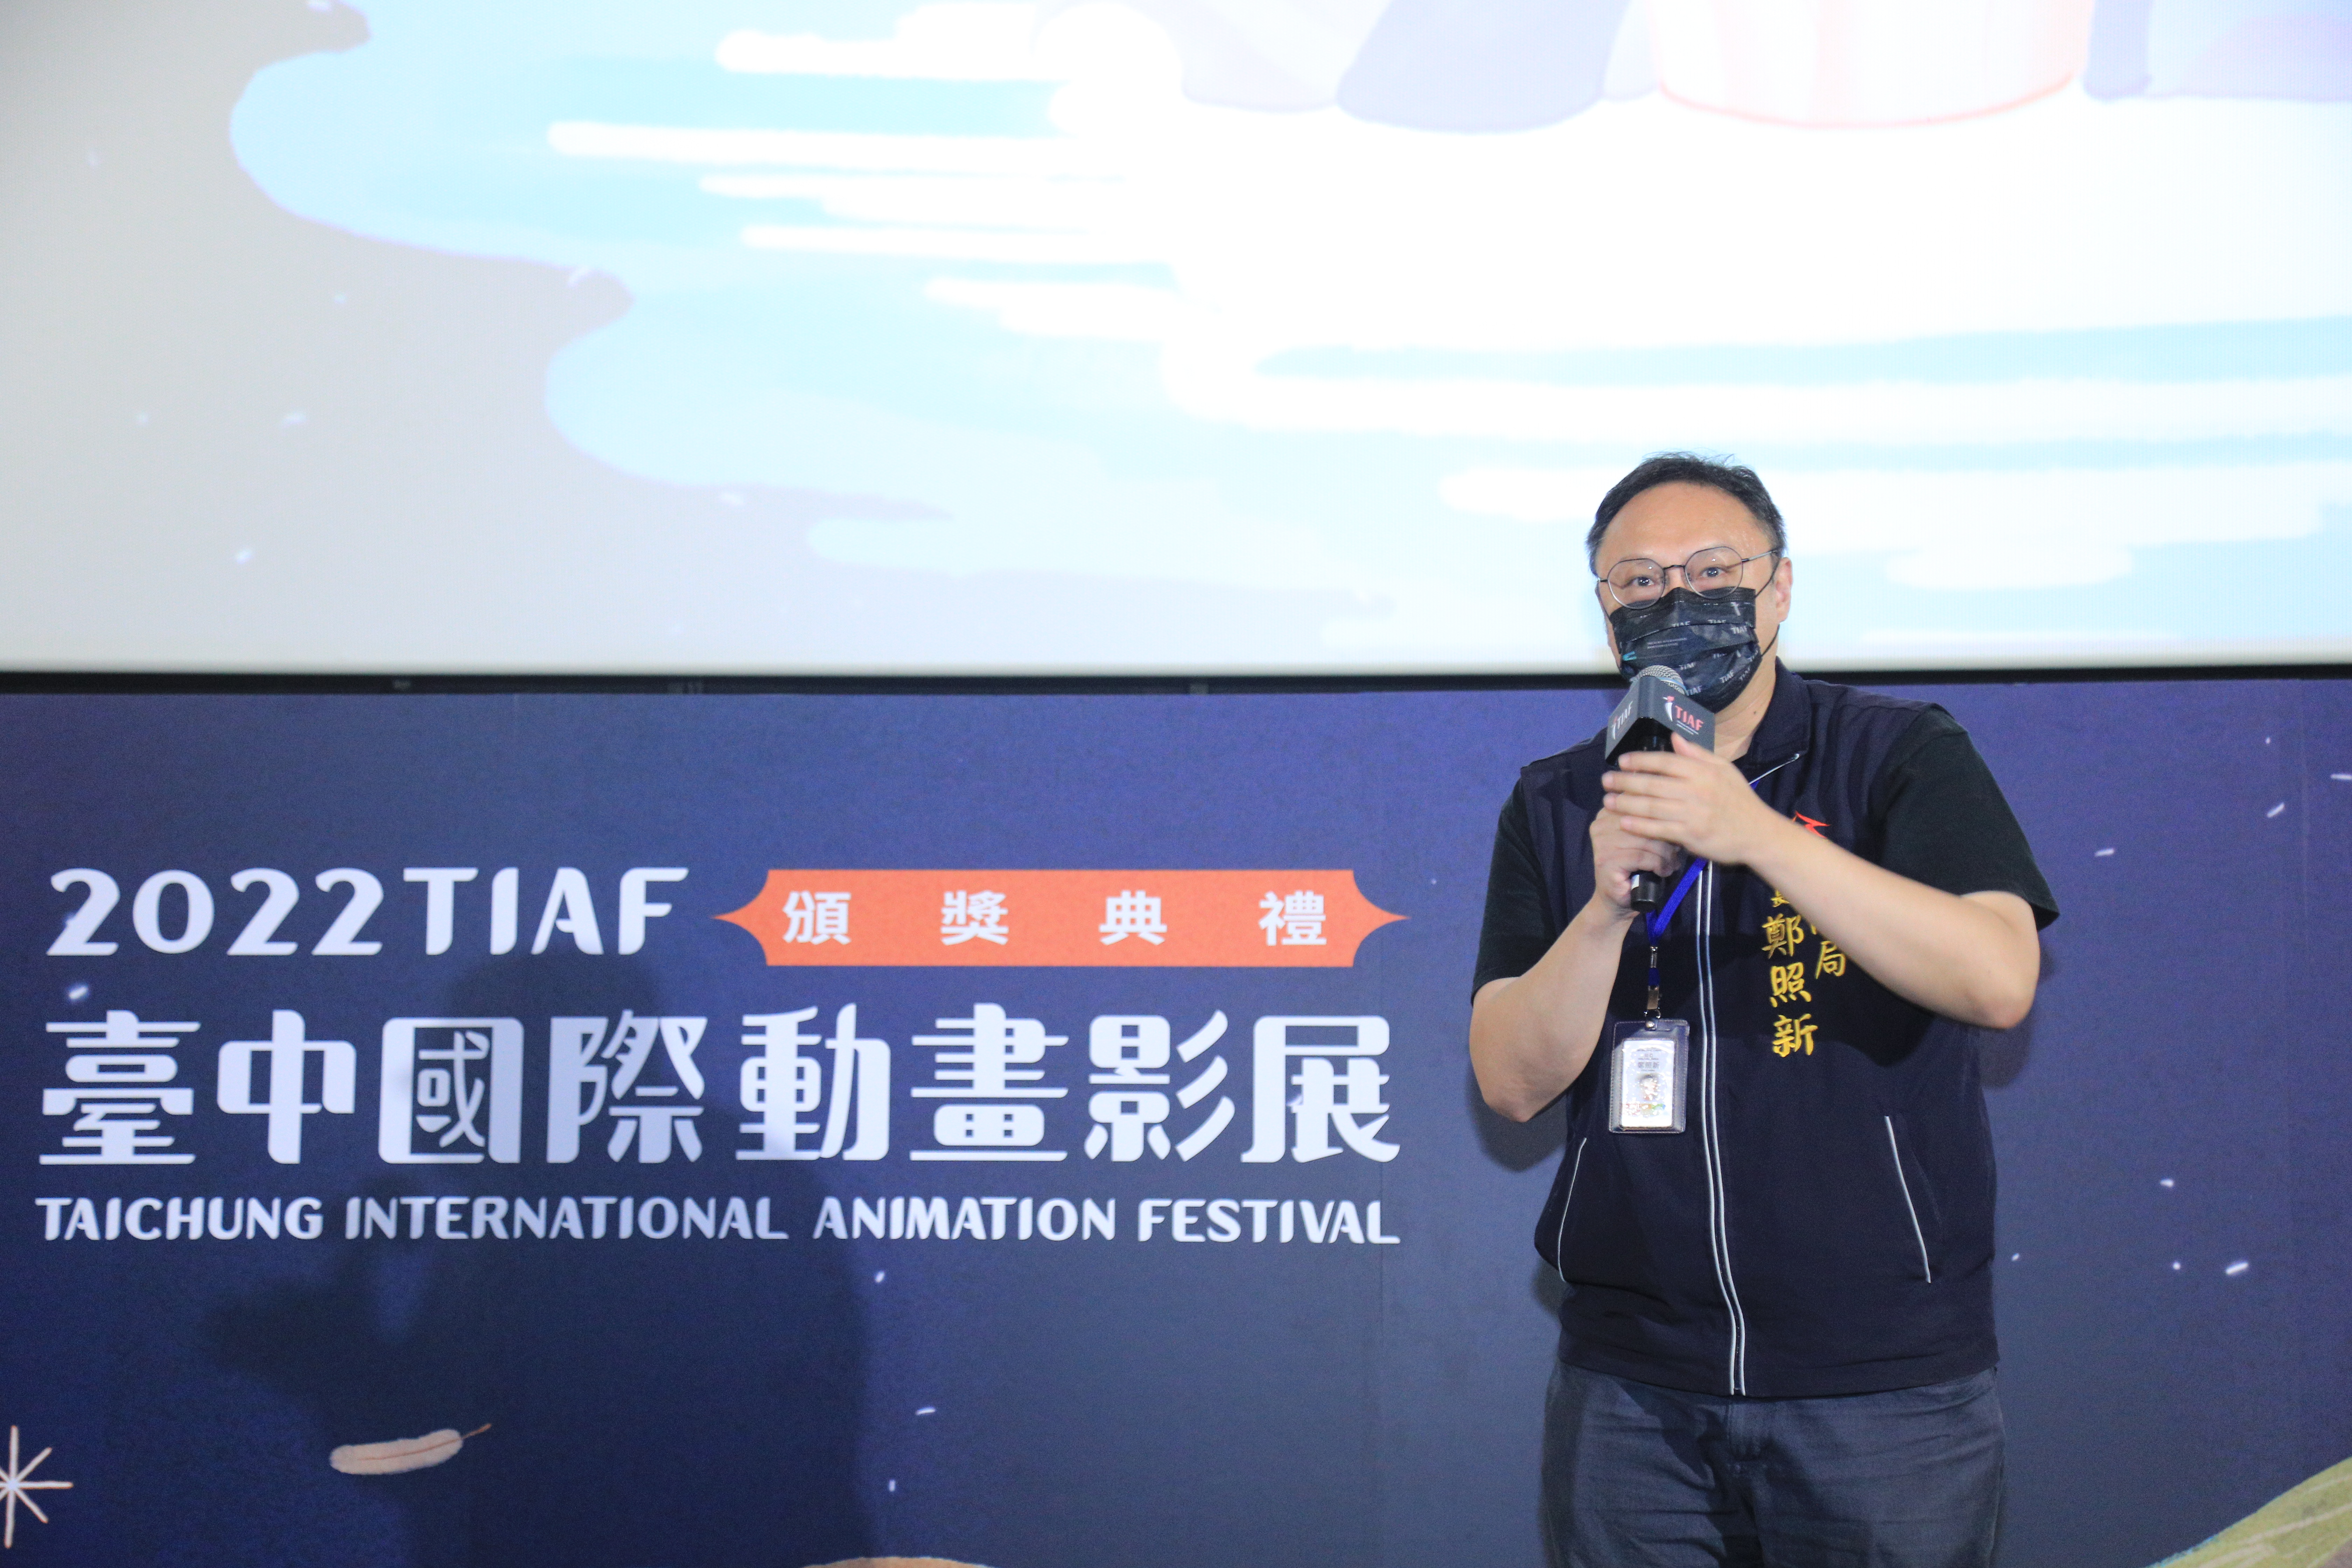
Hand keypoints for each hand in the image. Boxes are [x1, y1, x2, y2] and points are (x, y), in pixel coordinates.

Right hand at [1587, 790, 1683, 919]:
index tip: (1675, 826)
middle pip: (1644, 819)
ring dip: (1665, 854)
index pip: (1640, 800)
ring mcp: (1601, 842)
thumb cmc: (1637, 867)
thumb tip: (1680, 808)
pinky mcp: (1606, 860)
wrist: (1618, 900)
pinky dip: (1658, 865)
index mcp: (1609, 811)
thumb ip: (1652, 820)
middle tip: (1677, 849)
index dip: (1662, 813)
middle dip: (1666, 835)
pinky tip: (1662, 871)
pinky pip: (1642, 856)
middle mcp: (1601, 823)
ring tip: (1671, 864)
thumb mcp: (1645, 838)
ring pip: (1646, 839)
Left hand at [1601, 736, 1786, 867]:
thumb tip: (1674, 737)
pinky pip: (1659, 829)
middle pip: (1651, 784)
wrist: (1758, 834)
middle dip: (1625, 782)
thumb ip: (1697, 753)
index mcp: (1702, 771)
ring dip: (1625, 804)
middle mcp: (1695, 790)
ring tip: (1608, 801)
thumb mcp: (1724, 769)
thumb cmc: (1739, 800)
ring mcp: (1692, 814)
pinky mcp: (1691, 836)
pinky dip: (1639, 826)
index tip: (1622, 761)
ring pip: (1650, 807)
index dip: (1640, 760)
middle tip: (1606, 780)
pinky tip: (1624, 822)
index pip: (1664, 761)